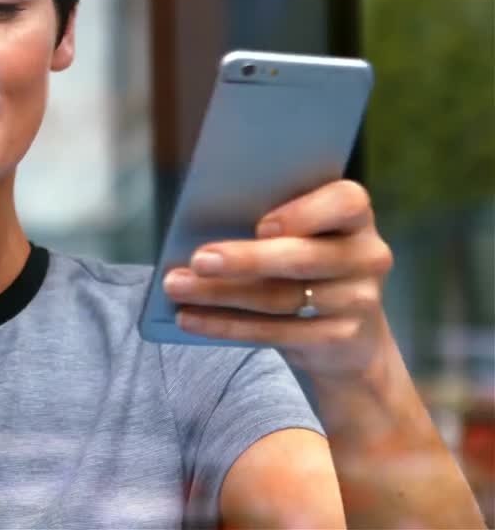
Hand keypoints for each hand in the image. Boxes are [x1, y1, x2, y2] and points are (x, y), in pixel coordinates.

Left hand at [163, 179, 394, 380]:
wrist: (349, 339)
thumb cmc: (305, 268)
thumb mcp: (300, 238)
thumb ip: (269, 224)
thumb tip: (201, 218)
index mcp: (355, 217)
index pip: (346, 201)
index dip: (305, 213)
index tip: (261, 225)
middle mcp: (366, 256)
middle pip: (304, 258)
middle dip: (244, 260)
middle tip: (197, 259)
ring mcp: (358, 300)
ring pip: (281, 298)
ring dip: (220, 294)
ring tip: (176, 286)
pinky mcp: (338, 338)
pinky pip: (275, 332)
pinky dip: (225, 325)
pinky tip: (189, 318)